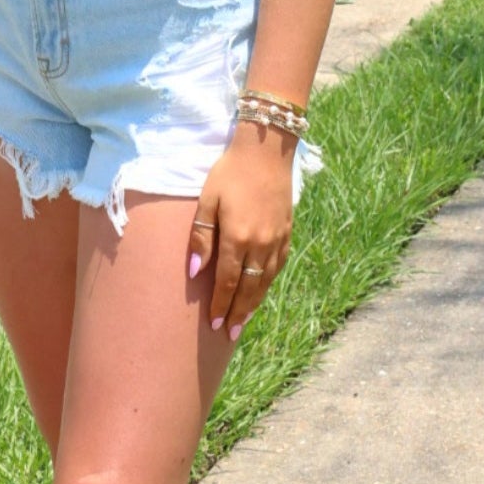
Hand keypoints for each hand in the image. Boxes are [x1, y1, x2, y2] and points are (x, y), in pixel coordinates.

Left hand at [188, 124, 296, 339]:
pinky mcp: (287, 232)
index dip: (221, 304)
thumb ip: (201, 238)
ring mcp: (277, 239)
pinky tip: (262, 289)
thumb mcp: (207, 200)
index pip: (228, 282)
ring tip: (245, 320)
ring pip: (266, 280)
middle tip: (230, 333)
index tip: (214, 324)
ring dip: (255, 302)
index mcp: (238, 238)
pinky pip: (278, 266)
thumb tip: (196, 272)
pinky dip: (269, 282)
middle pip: (249, 288)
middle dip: (238, 312)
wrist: (265, 151)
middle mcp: (261, 244)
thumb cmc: (229, 172)